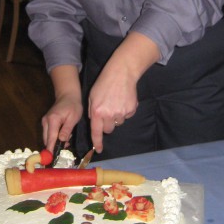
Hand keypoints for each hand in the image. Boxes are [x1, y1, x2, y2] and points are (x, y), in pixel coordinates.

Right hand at [43, 65, 82, 152]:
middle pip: (47, 140)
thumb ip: (67, 129)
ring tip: (67, 140)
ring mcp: (44, 122)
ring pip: (47, 138)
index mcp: (53, 120)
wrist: (68, 95)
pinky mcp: (46, 123)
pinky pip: (49, 134)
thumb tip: (62, 140)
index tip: (50, 160)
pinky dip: (54, 138)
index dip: (50, 150)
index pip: (50, 138)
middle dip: (54, 147)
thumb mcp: (73, 118)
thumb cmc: (73, 106)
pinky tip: (64, 136)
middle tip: (65, 150)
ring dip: (55, 143)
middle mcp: (45, 122)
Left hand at [88, 32, 159, 152]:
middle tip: (107, 111)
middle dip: (107, 124)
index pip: (96, 132)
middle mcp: (109, 115)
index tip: (98, 150)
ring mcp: (121, 113)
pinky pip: (127, 116)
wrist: (121, 73)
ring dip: (116, 116)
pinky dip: (125, 110)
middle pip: (108, 129)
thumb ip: (92, 111)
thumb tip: (95, 123)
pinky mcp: (131, 110)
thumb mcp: (92, 96)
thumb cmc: (104, 83)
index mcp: (97, 112)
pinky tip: (123, 99)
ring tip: (115, 101)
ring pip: (118, 123)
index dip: (97, 142)